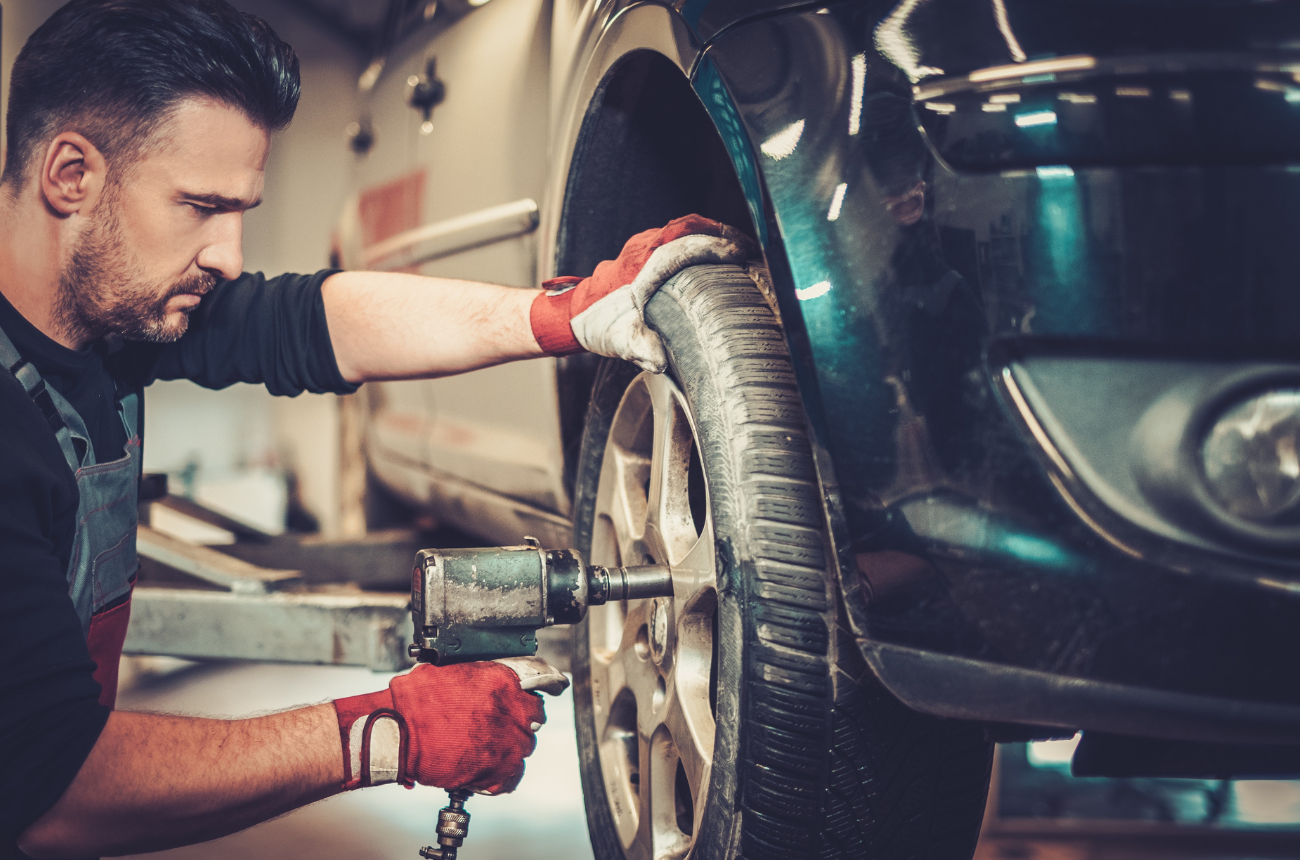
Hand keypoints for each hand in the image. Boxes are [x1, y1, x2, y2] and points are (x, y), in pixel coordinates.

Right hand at [333, 657, 566, 793]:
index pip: (538, 684)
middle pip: (534, 718)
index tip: (532, 698)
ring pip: (525, 746)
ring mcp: (504, 741)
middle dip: (520, 721)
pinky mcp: (495, 770)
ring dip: (510, 746)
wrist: (396, 731)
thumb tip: (496, 676)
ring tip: (487, 746)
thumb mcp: (453, 670)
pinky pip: (513, 776)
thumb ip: (483, 674)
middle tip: (499, 725)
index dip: (531, 694)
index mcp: (501, 680)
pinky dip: (502, 775)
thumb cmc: (415, 701)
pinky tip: (487, 768)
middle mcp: (508, 709)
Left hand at [530, 214, 754, 371]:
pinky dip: (698, 238)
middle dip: (723, 234)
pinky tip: (711, 255)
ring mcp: (642, 244)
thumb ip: (642, 350)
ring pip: (684, 226)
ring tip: (738, 250)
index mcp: (644, 266)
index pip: (688, 246)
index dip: (718, 248)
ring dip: (712, 233)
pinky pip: (676, 233)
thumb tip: (661, 360)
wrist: (572, 315)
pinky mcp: (643, 248)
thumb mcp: (621, 341)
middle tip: (750, 248)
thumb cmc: (597, 324)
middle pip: (691, 226)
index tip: (743, 255)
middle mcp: (644, 248)